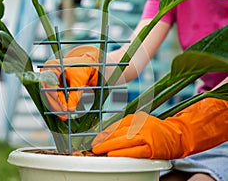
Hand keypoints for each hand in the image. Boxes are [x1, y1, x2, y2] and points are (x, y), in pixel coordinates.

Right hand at [40, 45, 98, 119]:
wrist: (89, 63)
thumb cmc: (84, 68)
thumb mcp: (79, 82)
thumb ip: (74, 95)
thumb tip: (70, 109)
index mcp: (51, 68)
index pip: (50, 87)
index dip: (57, 100)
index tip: (64, 109)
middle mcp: (47, 73)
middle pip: (48, 93)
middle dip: (56, 106)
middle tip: (64, 116)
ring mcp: (49, 80)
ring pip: (50, 97)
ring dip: (57, 107)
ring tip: (64, 116)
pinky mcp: (54, 85)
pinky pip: (54, 97)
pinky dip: (59, 104)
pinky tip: (64, 111)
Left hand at [92, 98, 227, 158]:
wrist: (177, 135)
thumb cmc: (156, 131)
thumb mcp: (139, 124)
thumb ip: (125, 128)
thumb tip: (108, 136)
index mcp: (135, 118)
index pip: (115, 127)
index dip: (104, 135)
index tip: (96, 140)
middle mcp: (139, 125)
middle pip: (117, 134)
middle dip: (104, 141)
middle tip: (94, 147)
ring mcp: (146, 136)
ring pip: (123, 142)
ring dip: (109, 147)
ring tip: (99, 151)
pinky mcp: (151, 147)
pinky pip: (134, 151)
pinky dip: (123, 153)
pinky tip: (113, 154)